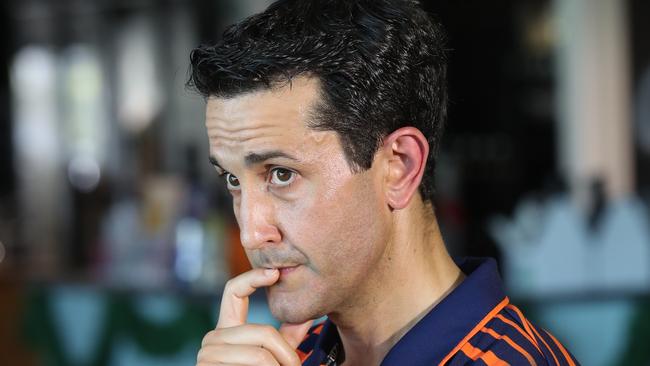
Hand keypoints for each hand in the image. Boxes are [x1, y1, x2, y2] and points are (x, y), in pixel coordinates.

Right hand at [196, 268, 313, 365]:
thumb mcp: (273, 356)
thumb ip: (286, 336)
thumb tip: (309, 313)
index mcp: (227, 329)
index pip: (234, 291)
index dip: (253, 277)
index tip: (274, 272)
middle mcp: (213, 339)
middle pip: (263, 332)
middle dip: (287, 354)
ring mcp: (207, 356)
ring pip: (260, 355)